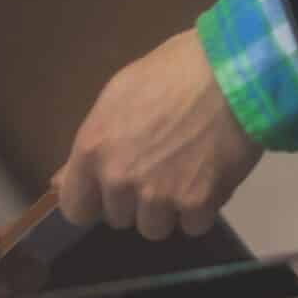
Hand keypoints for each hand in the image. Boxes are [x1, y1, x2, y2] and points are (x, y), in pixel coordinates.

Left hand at [54, 28, 258, 239]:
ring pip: (155, 227)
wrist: (235, 71)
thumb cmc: (176, 70)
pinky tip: (211, 177)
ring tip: (189, 173)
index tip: (110, 191)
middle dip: (137, 200)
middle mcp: (120, 178)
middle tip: (162, 167)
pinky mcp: (197, 202)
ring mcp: (159, 194)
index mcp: (94, 148)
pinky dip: (203, 208)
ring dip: (170, 209)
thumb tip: (62, 181)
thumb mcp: (120, 94)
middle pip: (119, 218)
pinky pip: (193, 226)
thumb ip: (94, 143)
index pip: (76, 207)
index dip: (94, 201)